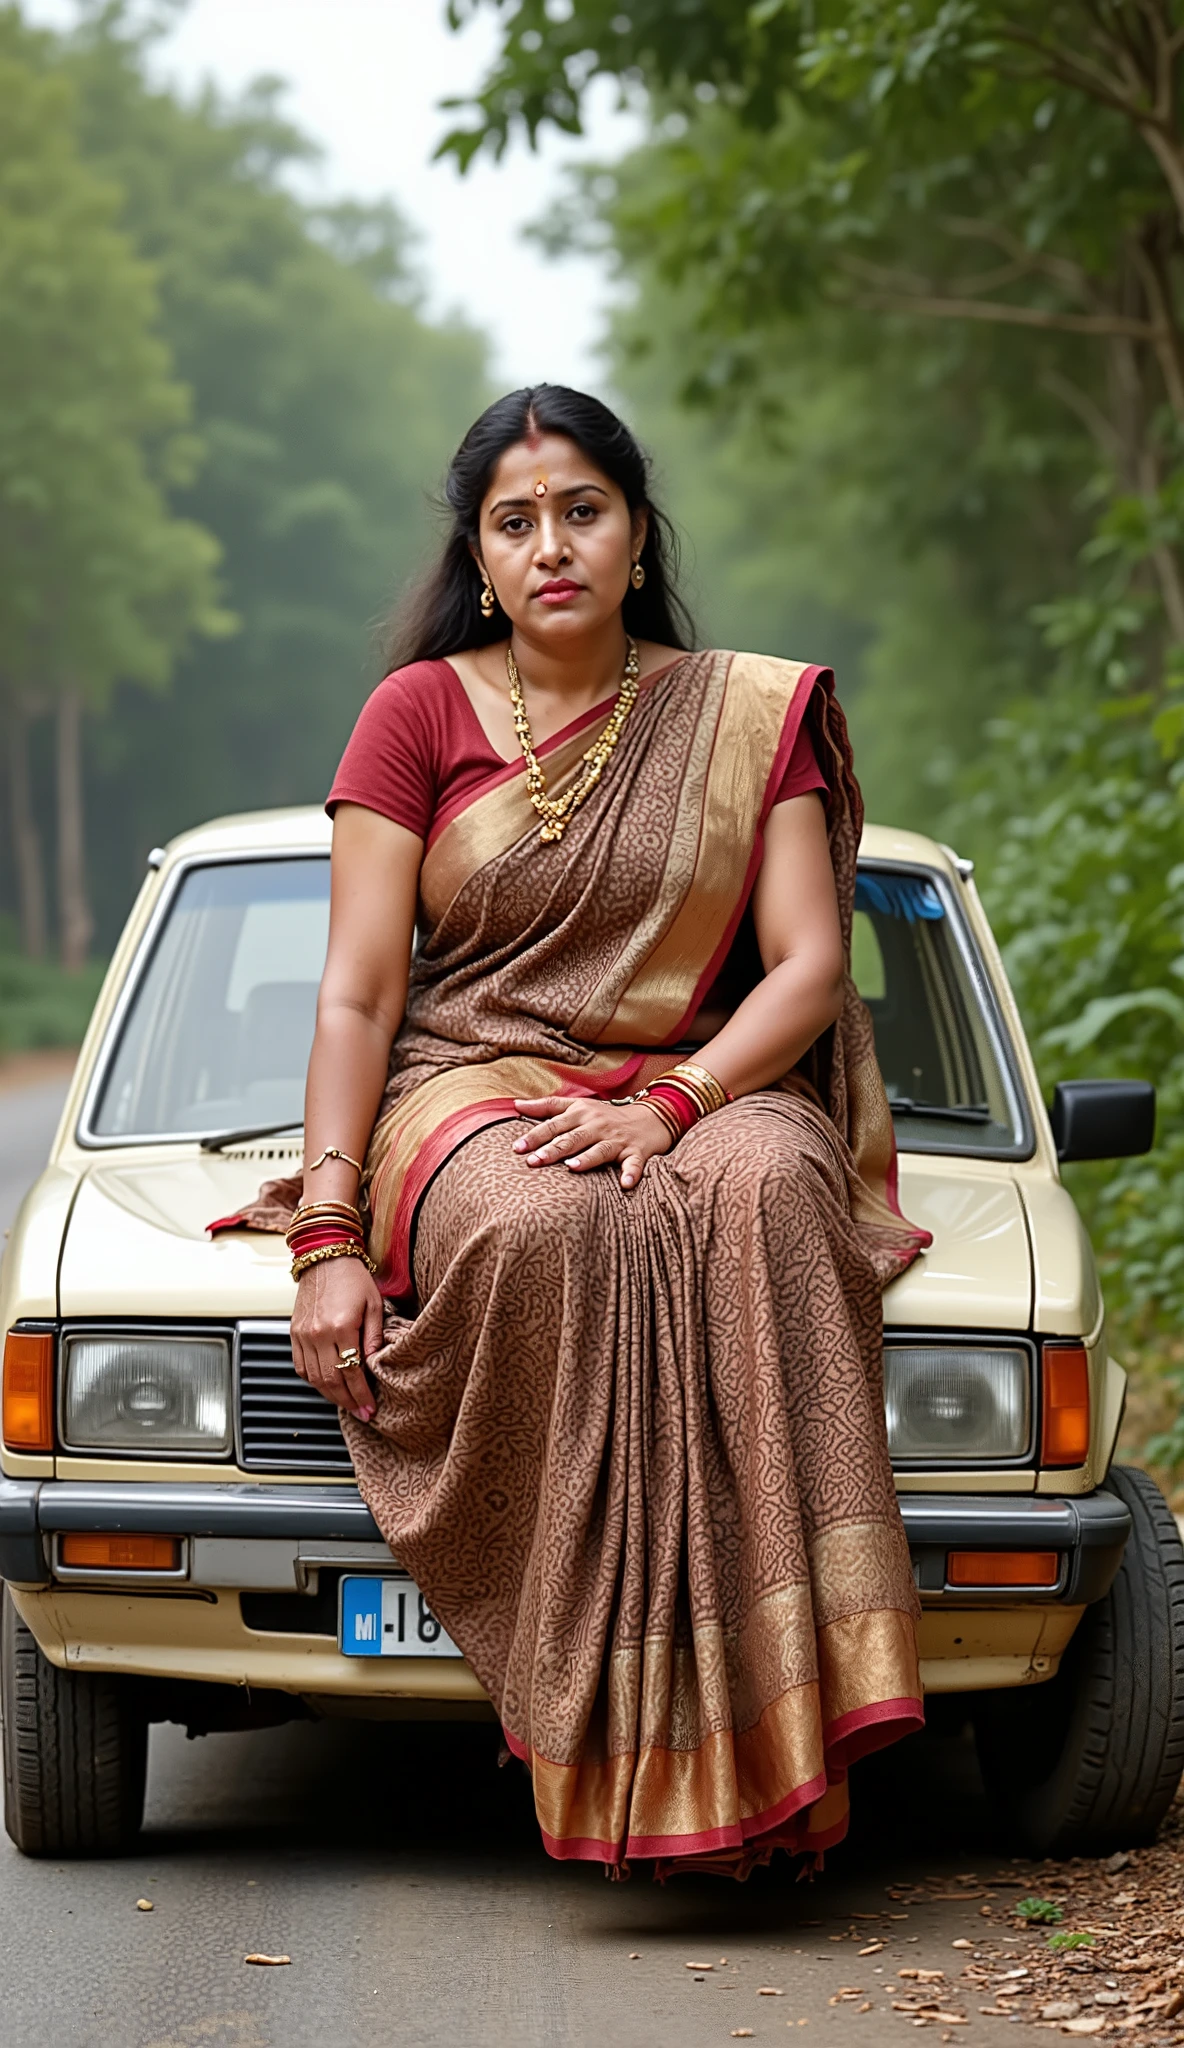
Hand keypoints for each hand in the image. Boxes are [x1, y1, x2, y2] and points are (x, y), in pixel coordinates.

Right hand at [290, 1254, 383, 1420]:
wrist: (324, 1257)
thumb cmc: (353, 1278)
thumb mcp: (374, 1305)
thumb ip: (374, 1337)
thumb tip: (374, 1365)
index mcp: (341, 1326)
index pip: (351, 1372)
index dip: (361, 1394)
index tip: (369, 1409)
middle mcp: (318, 1334)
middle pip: (331, 1380)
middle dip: (347, 1401)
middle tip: (361, 1413)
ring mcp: (303, 1334)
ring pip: (314, 1378)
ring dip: (330, 1395)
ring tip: (347, 1403)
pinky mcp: (294, 1332)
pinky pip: (301, 1366)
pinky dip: (313, 1380)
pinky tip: (327, 1385)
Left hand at [512, 1094, 672, 1188]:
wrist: (648, 1118)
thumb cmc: (604, 1115)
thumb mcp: (577, 1105)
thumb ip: (547, 1106)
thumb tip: (516, 1105)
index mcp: (580, 1114)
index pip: (554, 1125)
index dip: (535, 1136)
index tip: (517, 1148)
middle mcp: (597, 1125)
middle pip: (573, 1138)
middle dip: (553, 1149)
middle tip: (534, 1161)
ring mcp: (617, 1139)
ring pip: (600, 1150)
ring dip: (587, 1158)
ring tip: (572, 1167)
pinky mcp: (636, 1152)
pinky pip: (634, 1164)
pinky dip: (631, 1173)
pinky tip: (625, 1184)